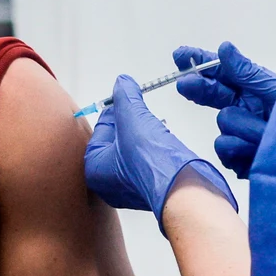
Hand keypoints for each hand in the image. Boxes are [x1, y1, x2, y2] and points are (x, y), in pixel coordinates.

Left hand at [85, 76, 236, 222]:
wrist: (182, 187)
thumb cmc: (151, 160)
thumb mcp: (132, 116)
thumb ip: (125, 96)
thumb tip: (122, 82)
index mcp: (93, 169)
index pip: (101, 130)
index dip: (116, 112)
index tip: (126, 102)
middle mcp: (107, 185)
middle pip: (116, 142)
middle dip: (132, 126)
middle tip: (142, 118)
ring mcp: (129, 191)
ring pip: (133, 153)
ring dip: (145, 139)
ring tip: (156, 132)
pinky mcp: (150, 192)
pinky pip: (147, 166)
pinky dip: (155, 154)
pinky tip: (164, 147)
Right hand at [174, 42, 275, 178]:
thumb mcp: (275, 91)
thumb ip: (246, 72)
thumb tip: (224, 48)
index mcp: (252, 89)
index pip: (220, 71)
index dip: (199, 62)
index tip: (180, 56)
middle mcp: (243, 109)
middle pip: (211, 94)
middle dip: (199, 89)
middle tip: (184, 83)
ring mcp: (237, 134)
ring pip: (223, 124)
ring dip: (244, 127)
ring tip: (266, 132)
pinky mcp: (235, 158)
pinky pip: (225, 149)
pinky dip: (242, 148)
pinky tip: (257, 151)